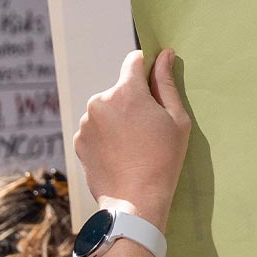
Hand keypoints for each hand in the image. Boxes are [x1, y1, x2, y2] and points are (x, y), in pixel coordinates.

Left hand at [77, 48, 192, 216]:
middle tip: (148, 129)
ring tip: (132, 146)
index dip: (147, 67)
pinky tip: (119, 155)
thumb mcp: (176, 120)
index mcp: (127, 92)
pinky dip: (105, 136)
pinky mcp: (79, 140)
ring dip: (117, 119)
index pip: (134, 61)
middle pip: (120, 89)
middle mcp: (100, 101)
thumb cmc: (163, 160)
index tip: (154, 83)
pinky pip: (95, 129)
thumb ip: (166, 83)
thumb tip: (164, 55)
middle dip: (133, 101)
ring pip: (106, 109)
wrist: (135, 201)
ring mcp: (86, 122)